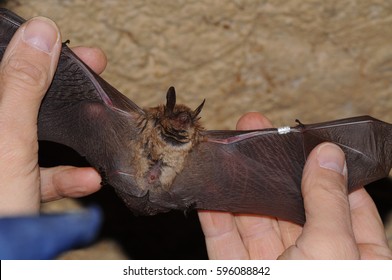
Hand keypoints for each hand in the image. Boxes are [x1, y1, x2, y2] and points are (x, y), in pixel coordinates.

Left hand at [0, 17, 105, 215]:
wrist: (6, 263)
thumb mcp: (10, 140)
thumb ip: (23, 84)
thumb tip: (41, 32)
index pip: (5, 70)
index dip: (39, 53)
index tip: (79, 52)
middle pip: (22, 99)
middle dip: (63, 88)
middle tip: (95, 74)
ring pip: (34, 136)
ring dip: (70, 136)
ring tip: (99, 133)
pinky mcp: (10, 190)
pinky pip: (39, 174)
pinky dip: (66, 176)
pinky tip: (87, 180)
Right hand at [198, 112, 391, 258]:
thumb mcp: (332, 248)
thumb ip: (327, 201)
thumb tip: (327, 154)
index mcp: (353, 258)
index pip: (349, 206)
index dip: (330, 171)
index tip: (311, 140)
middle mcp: (313, 260)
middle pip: (292, 205)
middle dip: (273, 167)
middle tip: (259, 130)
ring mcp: (273, 265)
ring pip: (254, 219)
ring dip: (241, 184)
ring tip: (230, 147)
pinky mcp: (237, 272)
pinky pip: (224, 241)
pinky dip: (214, 216)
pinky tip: (211, 189)